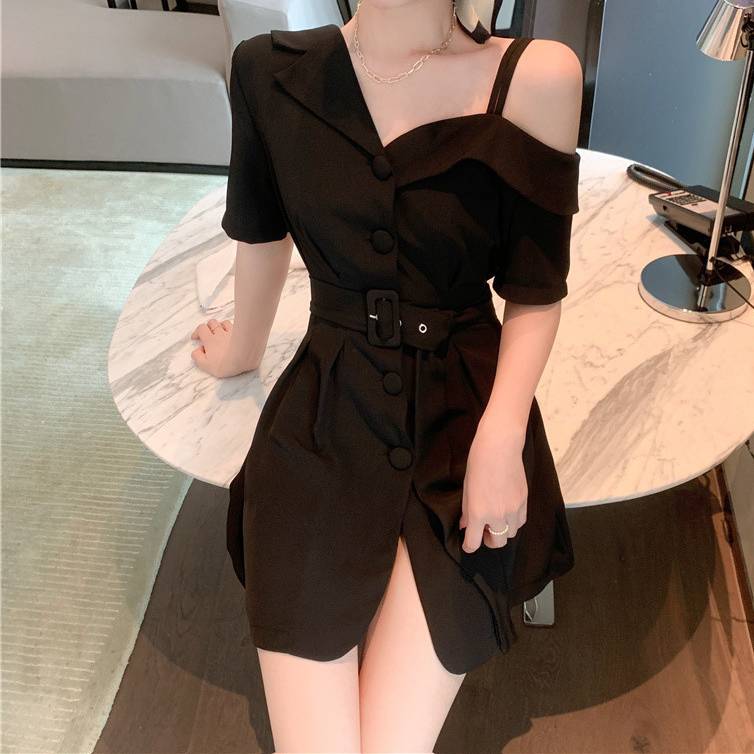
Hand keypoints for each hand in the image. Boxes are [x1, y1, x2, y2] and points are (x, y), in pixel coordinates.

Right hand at [190, 318, 249, 377]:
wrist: (245, 357)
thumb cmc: (227, 362)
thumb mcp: (206, 365)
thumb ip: (198, 357)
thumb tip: (196, 352)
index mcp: (210, 340)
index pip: (201, 329)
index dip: (197, 332)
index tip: (196, 336)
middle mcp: (220, 333)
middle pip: (212, 323)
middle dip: (208, 326)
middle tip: (207, 332)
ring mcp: (231, 332)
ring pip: (224, 323)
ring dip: (220, 325)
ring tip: (220, 331)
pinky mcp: (242, 333)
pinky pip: (236, 325)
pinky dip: (232, 327)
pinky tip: (234, 331)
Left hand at [459, 416, 527, 552]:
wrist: (500, 447)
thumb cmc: (478, 463)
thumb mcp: (467, 489)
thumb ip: (467, 510)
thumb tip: (466, 525)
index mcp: (479, 513)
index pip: (474, 542)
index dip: (469, 546)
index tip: (468, 544)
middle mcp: (498, 515)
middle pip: (497, 543)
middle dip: (489, 541)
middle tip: (483, 532)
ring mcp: (514, 509)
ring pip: (511, 534)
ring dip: (502, 531)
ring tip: (496, 519)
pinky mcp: (524, 501)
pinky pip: (521, 521)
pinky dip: (513, 522)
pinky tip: (507, 512)